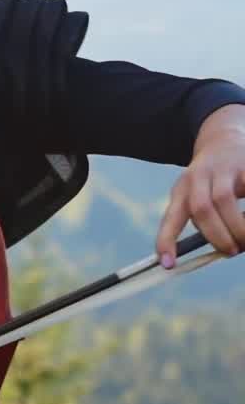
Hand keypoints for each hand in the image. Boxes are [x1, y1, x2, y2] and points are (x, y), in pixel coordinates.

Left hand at [155, 104, 244, 264]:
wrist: (224, 138)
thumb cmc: (212, 180)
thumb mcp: (199, 197)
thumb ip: (207, 223)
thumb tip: (224, 252)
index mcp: (181, 189)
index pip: (171, 217)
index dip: (166, 240)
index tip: (167, 265)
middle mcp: (196, 176)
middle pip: (200, 208)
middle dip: (216, 235)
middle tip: (230, 251)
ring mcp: (221, 168)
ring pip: (223, 199)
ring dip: (236, 226)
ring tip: (244, 240)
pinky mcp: (242, 165)